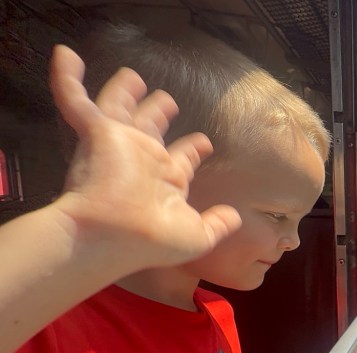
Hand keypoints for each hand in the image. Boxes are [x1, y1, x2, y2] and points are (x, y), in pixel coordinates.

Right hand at [48, 45, 240, 271]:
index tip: (204, 142)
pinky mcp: (97, 132)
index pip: (182, 159)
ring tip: (132, 76)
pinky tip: (65, 54)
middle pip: (152, 128)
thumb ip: (218, 224)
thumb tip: (235, 217)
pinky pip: (76, 100)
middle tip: (168, 100)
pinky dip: (68, 78)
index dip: (193, 149)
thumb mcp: (198, 236)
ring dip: (125, 92)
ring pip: (121, 108)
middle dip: (159, 113)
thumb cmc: (152, 238)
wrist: (111, 234)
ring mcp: (120, 144)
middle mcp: (144, 159)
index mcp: (167, 180)